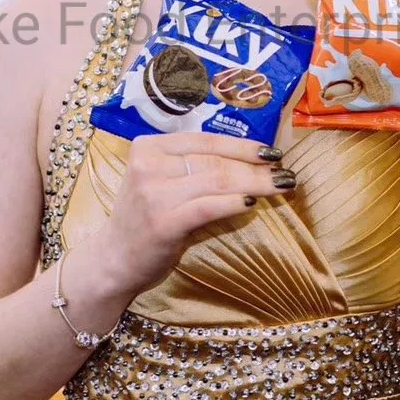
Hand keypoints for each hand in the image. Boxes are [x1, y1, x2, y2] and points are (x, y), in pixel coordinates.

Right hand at [94, 132, 289, 296]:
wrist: (114, 259)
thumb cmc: (144, 219)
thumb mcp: (160, 181)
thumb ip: (190, 166)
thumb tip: (246, 159)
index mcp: (149, 147)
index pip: (205, 140)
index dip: (242, 145)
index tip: (271, 152)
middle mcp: (149, 164)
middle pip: (215, 160)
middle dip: (255, 166)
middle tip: (285, 173)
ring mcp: (154, 193)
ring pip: (217, 180)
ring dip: (255, 183)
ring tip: (280, 186)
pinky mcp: (164, 222)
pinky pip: (209, 206)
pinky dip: (234, 203)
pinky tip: (252, 204)